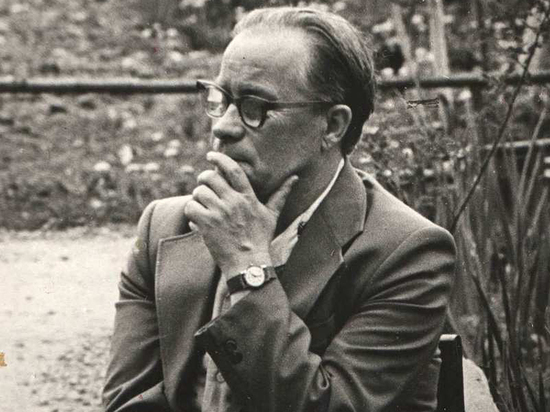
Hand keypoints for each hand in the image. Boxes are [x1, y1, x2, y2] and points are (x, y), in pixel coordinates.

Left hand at [184, 152, 297, 275]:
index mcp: (248, 197)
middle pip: (210, 177)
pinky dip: (191, 211)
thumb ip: (280, 194)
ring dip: (198, 197)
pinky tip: (197, 218)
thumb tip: (295, 178)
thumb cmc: (260, 239)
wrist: (248, 263)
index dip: (220, 159)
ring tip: (203, 205)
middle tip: (205, 185)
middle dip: (204, 179)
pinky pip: (191, 207)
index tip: (211, 155)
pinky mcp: (206, 224)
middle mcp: (233, 202)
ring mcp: (219, 213)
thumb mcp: (272, 215)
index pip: (234, 170)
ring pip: (199, 192)